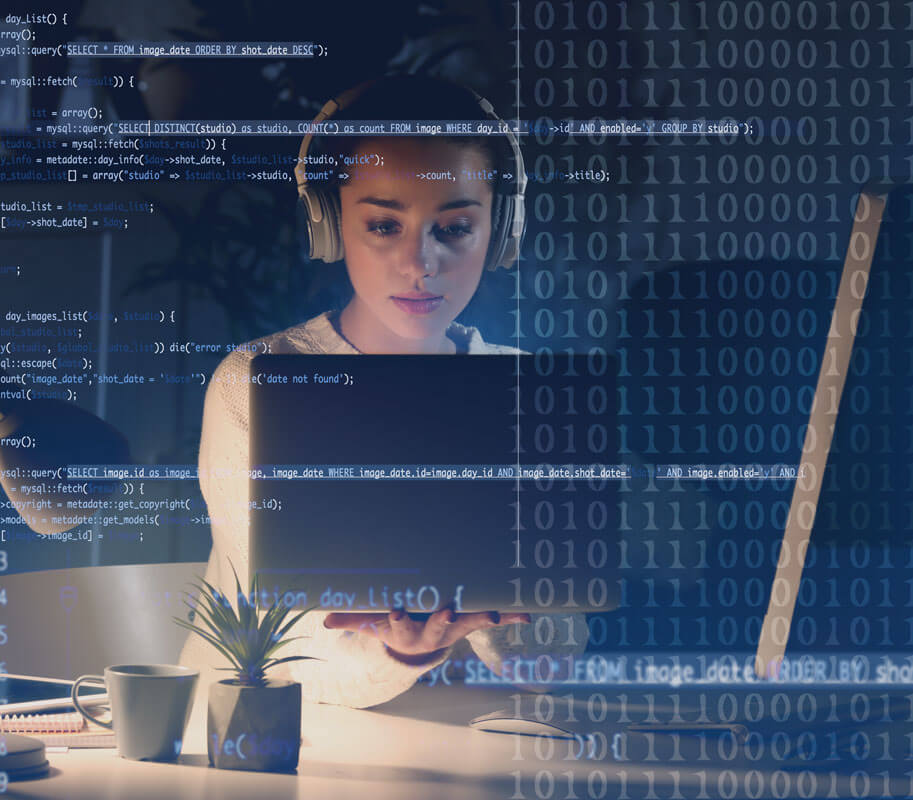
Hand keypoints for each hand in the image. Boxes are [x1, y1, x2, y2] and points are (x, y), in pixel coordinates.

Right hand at [323, 607, 531, 665]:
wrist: (416, 646)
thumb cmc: (393, 625)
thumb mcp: (371, 623)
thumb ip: (351, 619)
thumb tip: (324, 622)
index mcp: (404, 629)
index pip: (398, 624)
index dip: (397, 618)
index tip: (395, 609)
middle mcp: (431, 630)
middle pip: (435, 626)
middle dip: (441, 618)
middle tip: (446, 607)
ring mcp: (453, 626)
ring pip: (467, 622)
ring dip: (480, 617)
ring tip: (494, 613)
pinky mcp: (470, 621)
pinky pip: (490, 619)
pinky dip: (509, 617)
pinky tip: (526, 615)